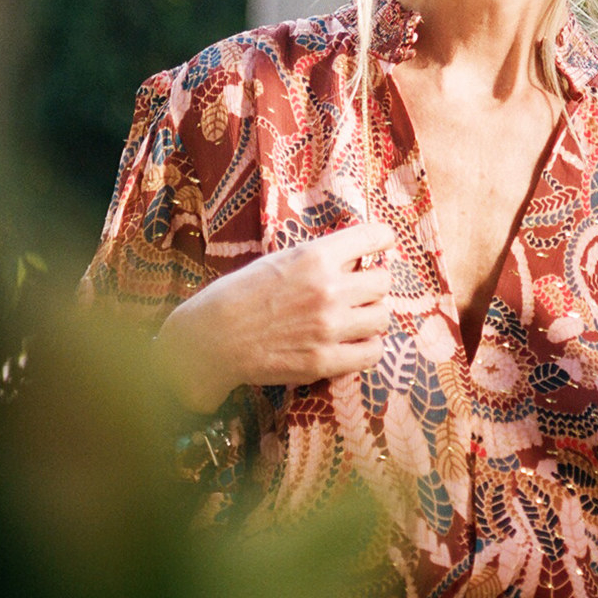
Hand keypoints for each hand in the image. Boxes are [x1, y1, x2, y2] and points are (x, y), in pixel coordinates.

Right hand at [153, 222, 396, 412]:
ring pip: (383, 317)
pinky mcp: (325, 361)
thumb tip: (357, 256)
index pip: (374, 236)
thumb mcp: (280, 259)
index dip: (383, 239)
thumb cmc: (241, 293)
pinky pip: (373, 352)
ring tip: (356, 319)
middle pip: (383, 281)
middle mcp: (329, 289)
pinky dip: (368, 347)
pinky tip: (354, 343)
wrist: (213, 337)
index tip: (384, 244)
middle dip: (374, 284)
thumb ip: (320, 257)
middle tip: (360, 290)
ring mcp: (329, 328)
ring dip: (372, 316)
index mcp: (316, 256)